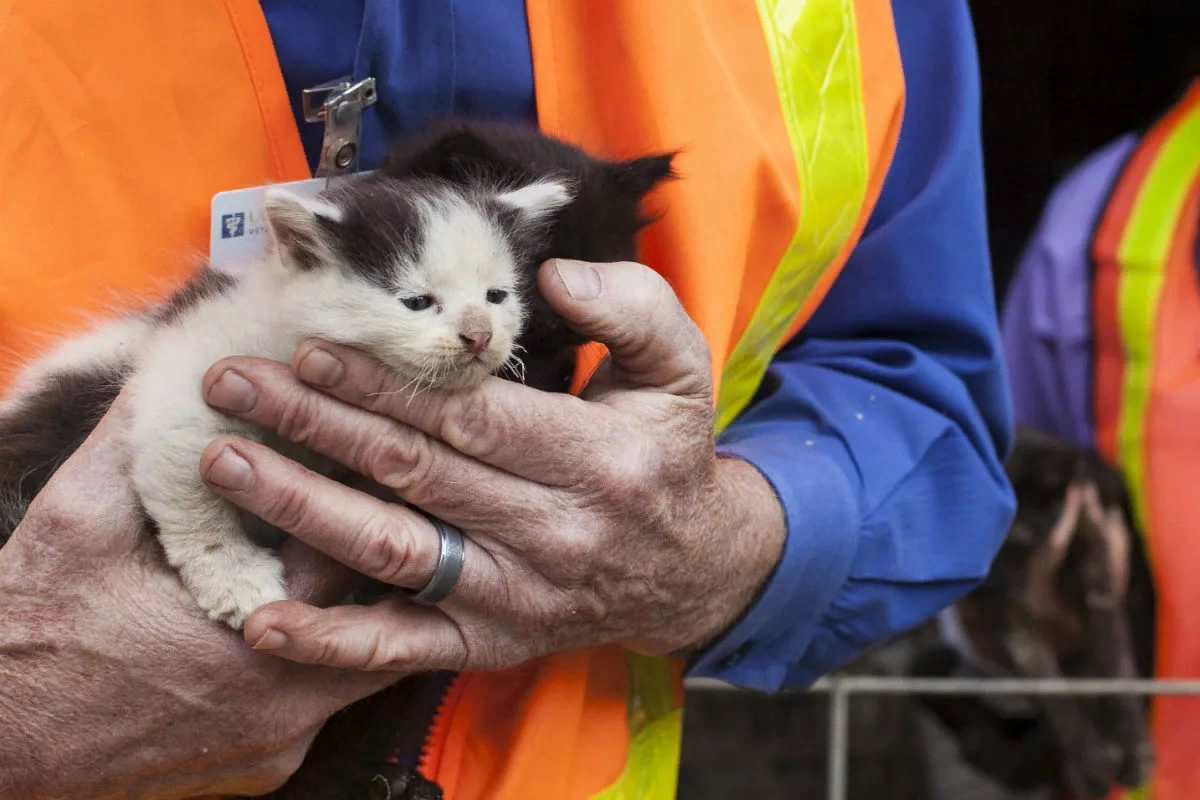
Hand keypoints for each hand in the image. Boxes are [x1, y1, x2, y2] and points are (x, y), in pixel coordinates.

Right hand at [0, 393, 398, 798]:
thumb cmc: (29, 631)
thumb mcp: (78, 520)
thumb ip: (140, 436)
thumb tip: (182, 354)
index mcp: (248, 654)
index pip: (351, 567)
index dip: (354, 509)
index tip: (350, 465)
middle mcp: (281, 716)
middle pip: (370, 622)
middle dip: (361, 558)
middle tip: (350, 505)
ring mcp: (278, 750)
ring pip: (352, 663)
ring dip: (342, 606)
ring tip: (323, 549)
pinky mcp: (266, 767)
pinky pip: (317, 698)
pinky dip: (312, 651)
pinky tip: (287, 605)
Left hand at [198, 259, 785, 671]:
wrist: (692, 569)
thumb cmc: (667, 453)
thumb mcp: (680, 368)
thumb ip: (631, 308)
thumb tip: (553, 278)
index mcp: (596, 459)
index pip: (471, 416)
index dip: (388, 384)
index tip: (312, 346)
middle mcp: (553, 533)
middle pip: (415, 472)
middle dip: (316, 424)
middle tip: (235, 384)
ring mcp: (515, 595)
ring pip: (393, 549)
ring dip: (302, 507)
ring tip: (225, 463)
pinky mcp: (490, 639)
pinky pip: (402, 647)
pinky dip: (331, 639)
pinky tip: (262, 618)